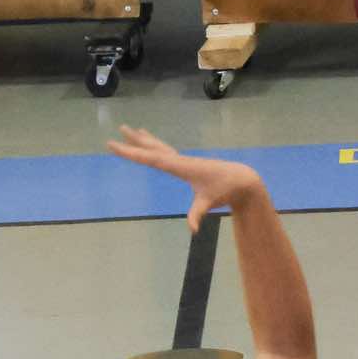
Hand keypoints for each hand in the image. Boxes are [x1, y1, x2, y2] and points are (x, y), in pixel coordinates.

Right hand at [107, 126, 260, 232]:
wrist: (240, 180)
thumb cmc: (224, 190)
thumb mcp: (209, 202)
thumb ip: (198, 214)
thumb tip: (193, 229)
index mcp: (180, 166)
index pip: (151, 158)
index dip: (133, 153)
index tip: (117, 145)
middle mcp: (180, 160)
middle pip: (153, 148)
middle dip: (135, 141)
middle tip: (120, 129)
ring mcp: (183, 160)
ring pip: (159, 147)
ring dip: (145, 139)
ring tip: (132, 130)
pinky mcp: (187, 164)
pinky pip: (166, 152)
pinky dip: (156, 146)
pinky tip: (152, 144)